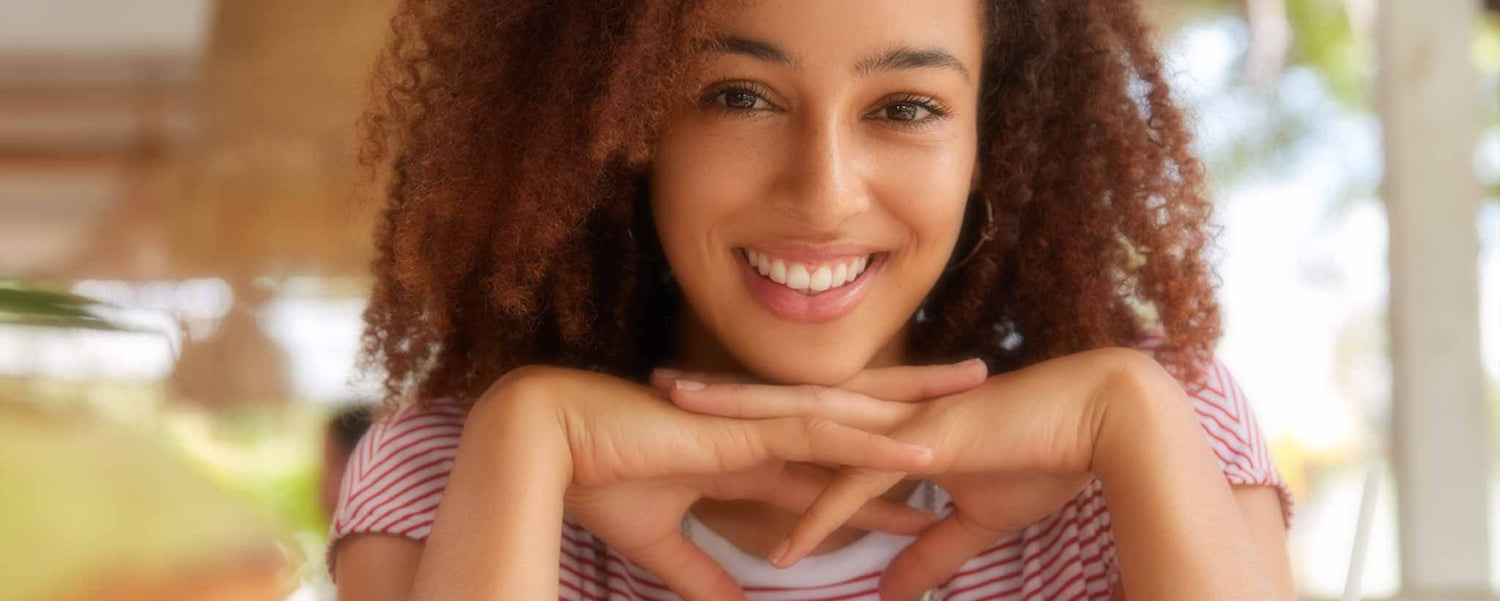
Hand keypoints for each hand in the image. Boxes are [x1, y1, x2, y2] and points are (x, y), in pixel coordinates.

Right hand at [486, 366, 939, 600]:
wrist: (551, 447)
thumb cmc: (597, 483)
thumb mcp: (662, 545)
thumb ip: (703, 574)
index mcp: (748, 454)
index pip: (832, 466)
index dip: (883, 475)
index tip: (935, 482)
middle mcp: (764, 431)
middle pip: (858, 416)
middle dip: (917, 407)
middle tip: (980, 392)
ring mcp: (758, 423)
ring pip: (853, 410)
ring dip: (914, 406)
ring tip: (974, 397)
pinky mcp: (745, 428)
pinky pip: (820, 432)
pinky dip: (871, 438)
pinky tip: (917, 444)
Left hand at [660, 349, 1149, 600]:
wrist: (1101, 426)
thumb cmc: (1040, 459)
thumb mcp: (974, 521)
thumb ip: (927, 554)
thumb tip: (894, 595)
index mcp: (888, 421)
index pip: (803, 411)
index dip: (752, 409)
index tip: (698, 410)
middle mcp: (884, 414)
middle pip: (786, 401)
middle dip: (723, 396)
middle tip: (658, 387)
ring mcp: (902, 426)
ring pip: (806, 422)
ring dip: (746, 426)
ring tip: (683, 424)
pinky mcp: (929, 448)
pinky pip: (861, 488)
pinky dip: (821, 519)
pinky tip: (782, 549)